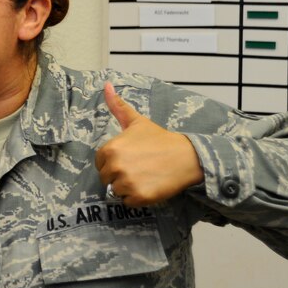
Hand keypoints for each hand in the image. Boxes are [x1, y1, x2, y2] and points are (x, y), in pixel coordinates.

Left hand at [95, 82, 202, 206]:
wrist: (186, 156)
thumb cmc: (160, 139)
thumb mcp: (137, 122)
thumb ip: (118, 106)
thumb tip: (106, 85)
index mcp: (111, 149)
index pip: (101, 164)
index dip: (114, 162)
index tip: (131, 158)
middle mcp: (116, 166)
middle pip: (107, 179)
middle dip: (120, 175)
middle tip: (140, 167)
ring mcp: (127, 183)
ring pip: (117, 191)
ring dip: (129, 187)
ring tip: (145, 176)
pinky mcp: (140, 197)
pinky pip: (129, 203)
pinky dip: (138, 198)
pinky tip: (150, 185)